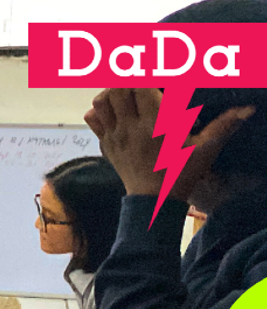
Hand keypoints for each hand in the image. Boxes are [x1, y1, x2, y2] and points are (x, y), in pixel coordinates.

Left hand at [84, 88, 253, 200]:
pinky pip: (93, 120)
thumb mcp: (204, 149)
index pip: (139, 86)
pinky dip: (99, 110)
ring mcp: (114, 136)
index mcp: (154, 123)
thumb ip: (223, 126)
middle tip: (140, 82)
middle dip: (127, 80)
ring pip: (101, 102)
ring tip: (126, 94)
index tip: (154, 75)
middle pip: (116, 89)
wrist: (153, 200)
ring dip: (111, 92)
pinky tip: (114, 112)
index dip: (145, 74)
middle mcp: (130, 126)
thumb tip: (247, 109)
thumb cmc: (181, 172)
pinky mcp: (105, 145)